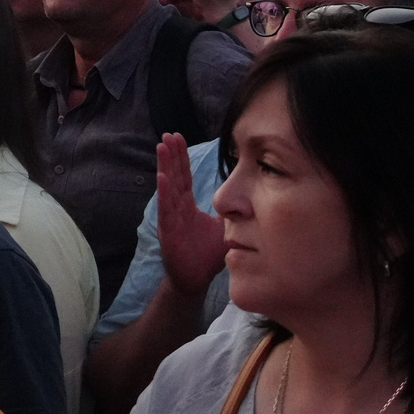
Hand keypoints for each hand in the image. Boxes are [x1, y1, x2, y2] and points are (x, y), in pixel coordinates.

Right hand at [155, 131, 227, 297]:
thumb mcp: (224, 228)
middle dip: (171, 155)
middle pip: (174, 176)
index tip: (178, 137)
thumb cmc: (208, 254)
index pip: (184, 177)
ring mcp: (170, 219)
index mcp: (187, 205)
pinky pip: (166, 210)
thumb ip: (231, 212)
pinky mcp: (168, 232)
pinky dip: (164, 193)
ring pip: (168, 188)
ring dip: (164, 167)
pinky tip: (162, 178)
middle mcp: (176, 208)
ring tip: (162, 147)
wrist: (196, 279)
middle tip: (169, 134)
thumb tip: (251, 197)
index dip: (181, 158)